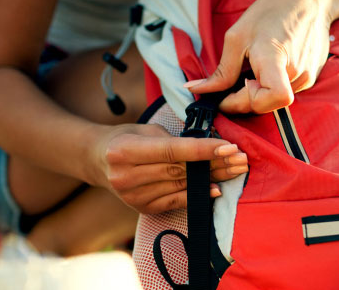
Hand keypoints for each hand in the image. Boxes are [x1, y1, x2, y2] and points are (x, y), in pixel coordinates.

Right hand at [91, 124, 248, 213]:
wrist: (97, 161)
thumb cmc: (126, 139)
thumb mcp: (144, 130)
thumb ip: (173, 140)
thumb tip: (209, 148)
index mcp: (125, 150)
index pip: (172, 151)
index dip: (202, 149)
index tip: (229, 146)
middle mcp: (126, 176)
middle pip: (180, 170)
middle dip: (214, 164)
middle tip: (241, 159)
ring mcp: (133, 195)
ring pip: (181, 186)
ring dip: (212, 178)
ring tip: (235, 170)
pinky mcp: (141, 208)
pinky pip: (176, 201)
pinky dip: (198, 195)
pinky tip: (216, 189)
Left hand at [185, 0, 334, 113]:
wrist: (306, 0)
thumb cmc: (271, 12)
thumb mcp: (237, 37)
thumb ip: (221, 72)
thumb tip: (197, 90)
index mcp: (275, 58)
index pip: (271, 98)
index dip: (244, 104)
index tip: (225, 99)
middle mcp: (297, 72)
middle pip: (266, 105)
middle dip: (242, 102)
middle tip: (227, 90)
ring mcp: (307, 77)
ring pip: (275, 102)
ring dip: (257, 94)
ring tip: (251, 72)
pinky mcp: (312, 78)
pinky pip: (286, 92)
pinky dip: (270, 87)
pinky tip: (265, 70)